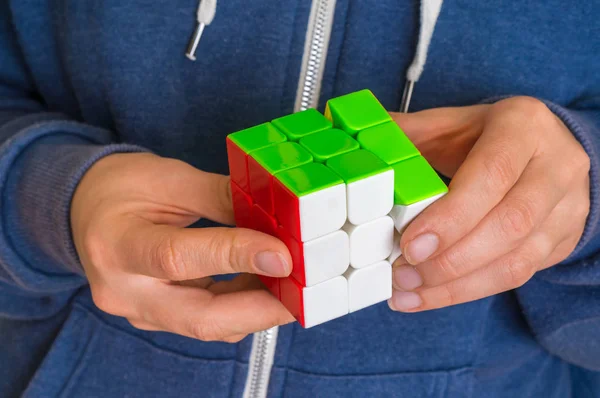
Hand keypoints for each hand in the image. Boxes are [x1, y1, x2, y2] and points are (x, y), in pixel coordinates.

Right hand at [71, 153, 293, 341]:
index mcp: (118, 245)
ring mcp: (140, 311)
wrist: (87, 211)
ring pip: (208, 325)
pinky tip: (266, 285)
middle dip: (260, 309)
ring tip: (294, 286)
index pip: (179, 258)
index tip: (283, 255)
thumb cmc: (122, 187)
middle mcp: (124, 291)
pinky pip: (206, 320)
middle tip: (304, 293)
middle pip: (199, 316)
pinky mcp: (157, 316)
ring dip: (257, 309)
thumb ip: (222, 197)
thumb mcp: (169, 177)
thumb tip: (274, 218)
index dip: (235, 257)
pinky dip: (242, 306)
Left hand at [388, 97, 589, 311]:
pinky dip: (467, 292)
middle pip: (510, 223)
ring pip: (517, 260)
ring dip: (456, 285)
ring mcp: (567, 207)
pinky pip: (518, 276)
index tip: (411, 245)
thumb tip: (357, 141)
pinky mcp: (561, 241)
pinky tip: (427, 297)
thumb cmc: (488, 137)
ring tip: (408, 293)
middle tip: (402, 275)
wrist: (547, 151)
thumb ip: (407, 134)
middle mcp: (556, 166)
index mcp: (523, 127)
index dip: (452, 216)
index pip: (493, 175)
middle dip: (451, 259)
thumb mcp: (450, 124)